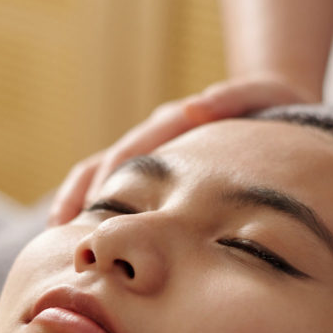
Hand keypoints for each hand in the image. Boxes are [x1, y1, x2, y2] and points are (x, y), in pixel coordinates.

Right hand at [47, 76, 316, 224]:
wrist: (274, 101)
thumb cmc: (274, 105)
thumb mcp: (262, 94)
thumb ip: (231, 97)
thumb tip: (191, 106)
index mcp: (175, 120)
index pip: (134, 149)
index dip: (114, 175)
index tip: (100, 205)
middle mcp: (152, 134)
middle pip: (106, 163)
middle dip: (85, 196)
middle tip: (70, 235)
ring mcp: (146, 151)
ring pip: (96, 174)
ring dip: (75, 203)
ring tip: (58, 238)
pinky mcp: (146, 169)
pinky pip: (106, 186)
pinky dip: (86, 207)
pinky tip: (75, 237)